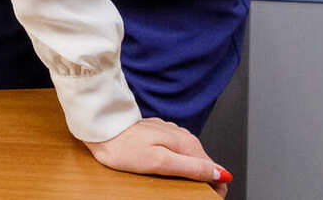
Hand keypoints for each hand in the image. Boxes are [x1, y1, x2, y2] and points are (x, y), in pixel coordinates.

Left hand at [85, 118, 230, 192]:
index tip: (204, 197)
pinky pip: (175, 152)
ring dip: (187, 172)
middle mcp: (182, 135)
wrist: (101, 129)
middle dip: (200, 180)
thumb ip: (191, 167)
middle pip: (203, 164)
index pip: (215, 170)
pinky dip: (174, 163)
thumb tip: (221, 173)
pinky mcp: (159, 135)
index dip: (213, 187)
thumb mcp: (160, 162)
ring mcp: (170, 133)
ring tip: (174, 183)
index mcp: (187, 143)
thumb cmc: (125, 147)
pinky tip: (163, 169)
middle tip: (184, 192)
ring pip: (189, 158)